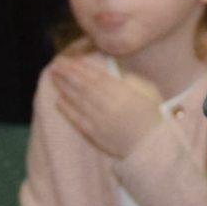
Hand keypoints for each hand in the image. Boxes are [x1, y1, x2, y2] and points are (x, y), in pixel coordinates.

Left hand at [47, 59, 164, 160]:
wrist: (152, 147)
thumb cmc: (152, 116)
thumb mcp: (147, 91)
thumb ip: (129, 79)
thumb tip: (109, 70)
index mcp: (124, 93)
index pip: (98, 76)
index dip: (82, 67)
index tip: (70, 59)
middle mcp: (110, 105)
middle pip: (85, 86)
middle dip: (69, 73)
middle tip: (56, 63)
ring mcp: (101, 121)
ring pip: (79, 100)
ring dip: (64, 87)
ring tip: (54, 76)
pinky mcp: (96, 135)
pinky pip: (78, 120)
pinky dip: (68, 110)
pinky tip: (59, 100)